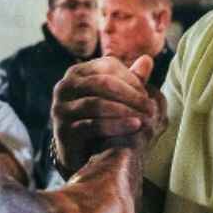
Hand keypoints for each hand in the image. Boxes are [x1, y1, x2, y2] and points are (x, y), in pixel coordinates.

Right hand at [52, 55, 165, 173]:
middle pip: (102, 83)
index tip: (148, 94)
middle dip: (130, 95)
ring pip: (96, 104)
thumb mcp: (115, 97)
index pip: (108, 66)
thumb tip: (147, 59)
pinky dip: (116, 125)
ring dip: (125, 111)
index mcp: (77, 72)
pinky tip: (134, 127)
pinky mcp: (63, 130)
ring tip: (145, 119)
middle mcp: (65, 87)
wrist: (78, 152)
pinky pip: (93, 125)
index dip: (131, 79)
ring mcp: (61, 108)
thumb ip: (130, 80)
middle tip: (151, 108)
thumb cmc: (99, 119)